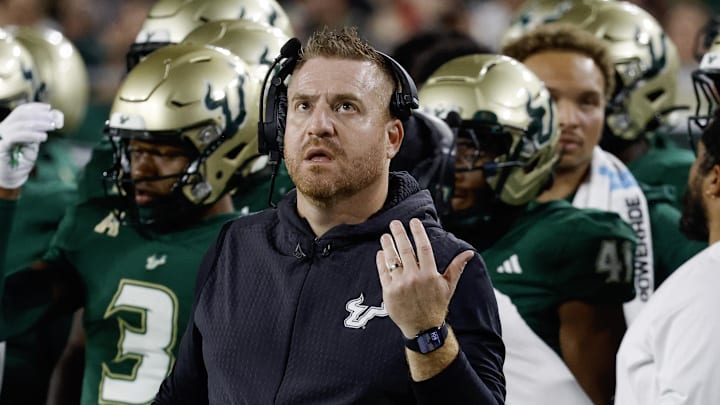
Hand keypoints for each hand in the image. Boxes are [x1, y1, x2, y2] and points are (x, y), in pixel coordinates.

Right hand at [0, 102, 61, 188]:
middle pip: (21, 115)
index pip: (20, 111)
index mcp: (9, 125)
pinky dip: (32, 135)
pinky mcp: (2, 146)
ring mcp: (1, 137)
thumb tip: (53, 118)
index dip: (35, 107)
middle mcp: (3, 129)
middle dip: (40, 115)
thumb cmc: (21, 159)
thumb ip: (39, 131)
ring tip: (51, 128)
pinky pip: (16, 136)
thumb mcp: (32, 142)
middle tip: (53, 120)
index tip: (49, 108)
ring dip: (39, 124)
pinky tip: (42, 137)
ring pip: (20, 124)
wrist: (11, 176)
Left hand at [376, 218, 473, 337]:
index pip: (424, 247)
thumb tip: (469, 253)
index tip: (414, 221)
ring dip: (388, 245)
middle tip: (394, 223)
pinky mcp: (389, 292)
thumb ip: (456, 267)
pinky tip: (381, 253)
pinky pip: (383, 272)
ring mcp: (400, 284)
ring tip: (385, 236)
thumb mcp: (449, 286)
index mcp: (430, 274)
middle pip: (405, 250)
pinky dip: (381, 261)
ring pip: (392, 259)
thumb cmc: (436, 305)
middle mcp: (414, 277)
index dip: (418, 232)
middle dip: (399, 234)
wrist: (423, 328)